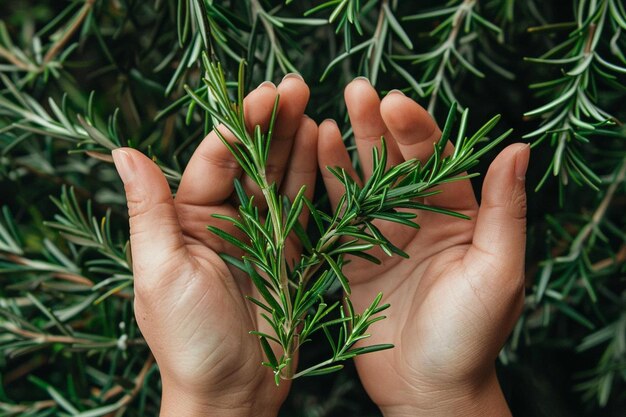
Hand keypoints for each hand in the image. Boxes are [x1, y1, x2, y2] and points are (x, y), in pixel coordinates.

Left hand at [112, 74, 314, 416]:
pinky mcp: (289, 251)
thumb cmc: (188, 338)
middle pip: (248, 161)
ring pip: (277, 177)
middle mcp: (223, 221)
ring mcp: (260, 235)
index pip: (213, 161)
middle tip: (294, 86)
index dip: (237, 128)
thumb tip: (123, 152)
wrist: (233, 390)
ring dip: (294, 140)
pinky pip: (302, 206)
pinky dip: (312, 176)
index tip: (262, 98)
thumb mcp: (160, 272)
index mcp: (187, 221)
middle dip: (269, 122)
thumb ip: (150, 210)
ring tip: (311, 103)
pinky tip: (324, 145)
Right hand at [317, 79, 528, 416]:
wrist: (428, 390)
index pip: (436, 159)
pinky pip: (336, 216)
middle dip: (376, 126)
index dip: (416, 128)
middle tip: (355, 91)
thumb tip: (517, 147)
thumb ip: (503, 210)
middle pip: (395, 162)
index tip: (394, 102)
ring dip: (345, 148)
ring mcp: (382, 236)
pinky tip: (313, 154)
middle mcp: (418, 219)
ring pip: (361, 183)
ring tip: (324, 114)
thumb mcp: (497, 271)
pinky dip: (324, 185)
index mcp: (457, 216)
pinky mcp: (352, 258)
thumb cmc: (470, 336)